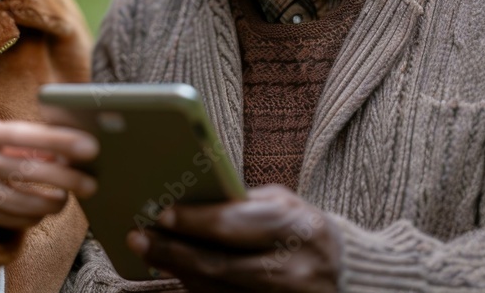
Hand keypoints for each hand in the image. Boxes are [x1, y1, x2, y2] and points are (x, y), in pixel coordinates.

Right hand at [0, 118, 98, 230]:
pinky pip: (11, 220)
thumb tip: (63, 152)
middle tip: (90, 184)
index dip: (60, 141)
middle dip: (66, 179)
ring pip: (23, 202)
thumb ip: (24, 141)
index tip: (90, 147)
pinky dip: (32, 217)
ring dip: (51, 203)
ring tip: (65, 199)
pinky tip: (41, 210)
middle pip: (29, 172)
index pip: (27, 135)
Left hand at [126, 185, 341, 291]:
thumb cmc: (303, 226)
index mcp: (296, 227)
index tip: (160, 214)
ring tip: (150, 252)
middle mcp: (294, 270)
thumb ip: (240, 203)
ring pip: (219, 291)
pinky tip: (176, 272)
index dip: (194, 222)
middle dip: (174, 252)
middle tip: (139, 238)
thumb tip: (185, 202)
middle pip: (220, 266)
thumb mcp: (282, 203)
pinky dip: (198, 289)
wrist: (345, 271)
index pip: (234, 226)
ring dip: (179, 273)